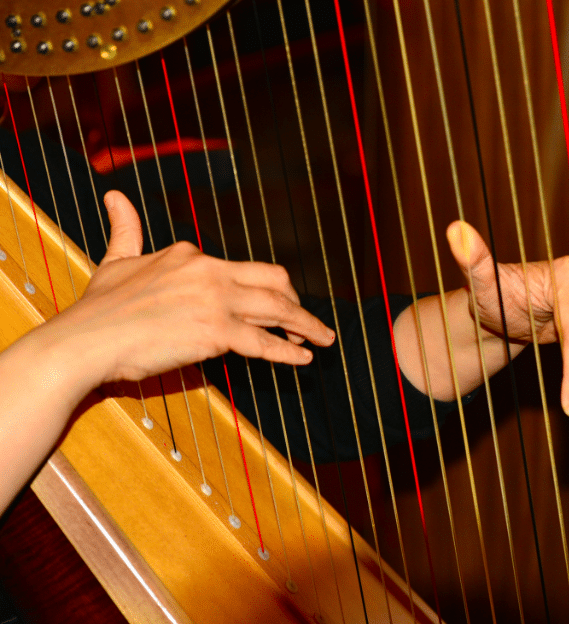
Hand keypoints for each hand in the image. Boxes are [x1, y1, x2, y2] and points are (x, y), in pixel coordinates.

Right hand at [40, 191, 334, 385]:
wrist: (84, 341)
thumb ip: (125, 229)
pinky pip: (263, 342)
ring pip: (276, 310)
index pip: (243, 270)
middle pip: (272, 282)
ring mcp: (215, 300)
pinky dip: (288, 351)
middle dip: (296, 303)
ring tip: (324, 339)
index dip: (265, 290)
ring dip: (305, 326)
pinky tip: (304, 358)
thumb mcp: (116, 260)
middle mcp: (209, 271)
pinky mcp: (215, 331)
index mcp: (191, 255)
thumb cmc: (98, 308)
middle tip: (311, 322)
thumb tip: (114, 195)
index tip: (276, 306)